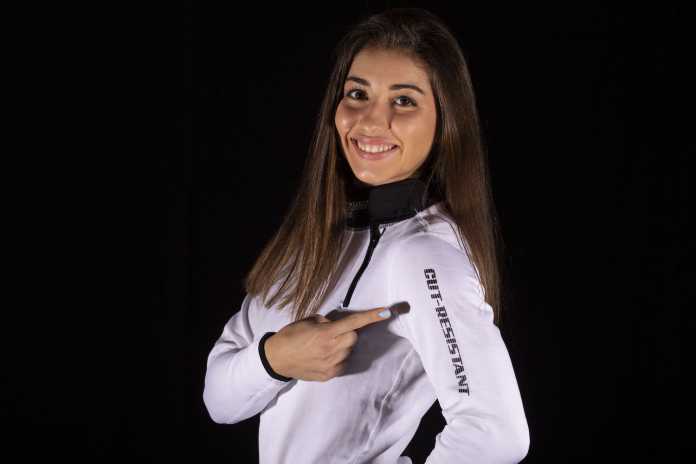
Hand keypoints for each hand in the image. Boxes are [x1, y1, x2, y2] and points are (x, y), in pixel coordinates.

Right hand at [264, 306, 392, 381]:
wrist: (276, 358)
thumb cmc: (291, 335)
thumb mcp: (308, 321)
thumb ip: (327, 322)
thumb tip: (339, 326)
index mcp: (326, 333)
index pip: (354, 322)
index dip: (372, 316)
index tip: (387, 312)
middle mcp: (332, 349)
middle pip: (354, 337)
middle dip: (348, 332)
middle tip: (332, 333)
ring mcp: (332, 364)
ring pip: (349, 350)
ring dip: (342, 346)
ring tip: (324, 346)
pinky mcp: (330, 375)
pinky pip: (343, 363)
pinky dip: (338, 357)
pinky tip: (323, 356)